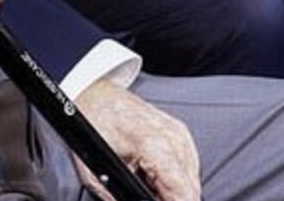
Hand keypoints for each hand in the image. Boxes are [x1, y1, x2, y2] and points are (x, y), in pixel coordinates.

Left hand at [73, 80, 200, 200]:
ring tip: (147, 185)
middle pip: (191, 189)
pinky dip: (174, 175)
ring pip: (191, 179)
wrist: (93, 93)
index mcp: (155, 146)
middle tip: (147, 196)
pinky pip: (187, 164)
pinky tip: (154, 174)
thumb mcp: (98, 174)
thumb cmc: (92, 123)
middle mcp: (173, 137)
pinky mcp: (179, 131)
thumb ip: (121, 197)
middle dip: (171, 198)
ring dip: (174, 189)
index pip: (184, 194)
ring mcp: (178, 132)